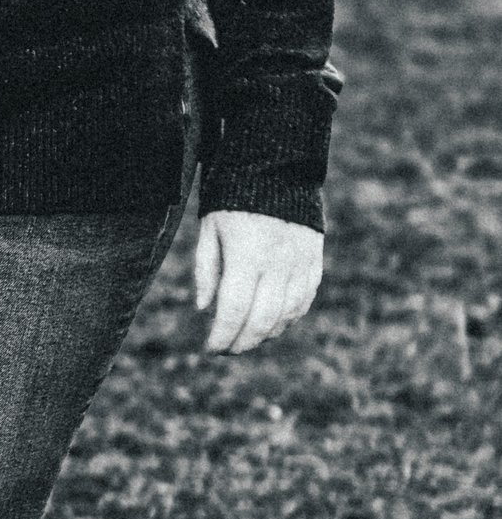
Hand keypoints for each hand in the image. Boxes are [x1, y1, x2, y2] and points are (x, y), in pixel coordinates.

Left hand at [192, 209, 322, 353]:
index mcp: (246, 254)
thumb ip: (207, 270)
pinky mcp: (314, 260)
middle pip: (261, 320)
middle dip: (242, 342)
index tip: (209, 349)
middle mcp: (277, 263)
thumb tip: (204, 310)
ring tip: (246, 341)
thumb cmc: (232, 198)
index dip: (221, 336)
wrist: (277, 167)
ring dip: (265, 335)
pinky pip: (304, 300)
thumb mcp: (210, 228)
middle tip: (226, 351)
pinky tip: (272, 324)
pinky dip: (288, 318)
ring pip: (286, 315)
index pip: (233, 310)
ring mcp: (300, 263)